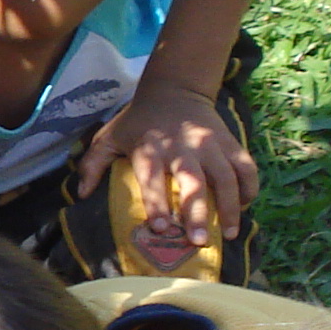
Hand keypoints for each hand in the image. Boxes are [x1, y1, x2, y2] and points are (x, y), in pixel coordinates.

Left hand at [73, 80, 258, 265]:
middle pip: (193, 182)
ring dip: (230, 206)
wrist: (174, 87)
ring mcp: (209, 144)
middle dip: (197, 213)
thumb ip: (93, 164)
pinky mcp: (230, 141)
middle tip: (199, 242)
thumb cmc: (138, 120)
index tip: (160, 227)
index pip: (152, 178)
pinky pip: (246, 166)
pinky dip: (249, 187)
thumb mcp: (110, 136)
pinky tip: (246, 208)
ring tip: (230, 234)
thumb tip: (80, 194)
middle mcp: (182, 147)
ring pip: (225, 177)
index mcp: (150, 149)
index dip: (157, 202)